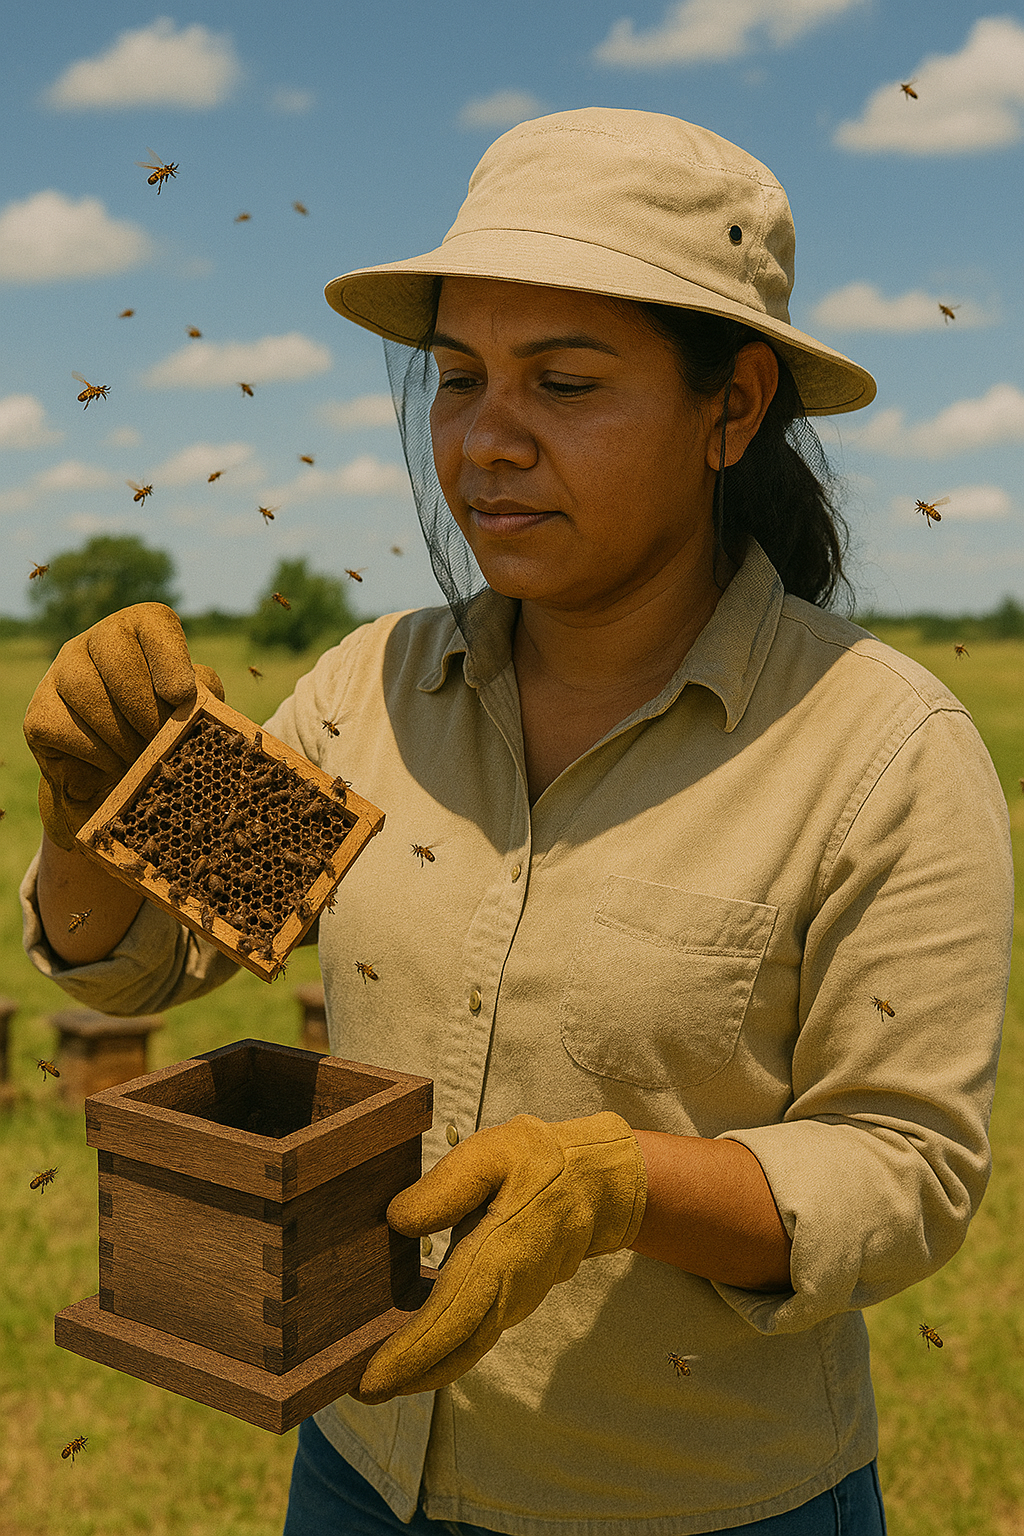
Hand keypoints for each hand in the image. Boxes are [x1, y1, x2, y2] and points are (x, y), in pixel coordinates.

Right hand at [24, 603, 223, 848]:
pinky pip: (63, 726)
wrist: (121, 773)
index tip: (181, 695)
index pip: (153, 623)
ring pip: (85, 690)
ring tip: (143, 758)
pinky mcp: (39, 712)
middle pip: (116, 657)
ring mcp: (60, 671)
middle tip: (162, 740)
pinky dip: (96, 753)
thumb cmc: (167, 726)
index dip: (169, 658)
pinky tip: (115, 764)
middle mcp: (96, 639)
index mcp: (141, 628)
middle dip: (145, 707)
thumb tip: (199, 701)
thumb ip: (202, 696)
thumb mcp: (194, 707)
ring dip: (122, 733)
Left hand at [352, 1111, 646, 1402]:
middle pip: (456, 1348)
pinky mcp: (512, 1303)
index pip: (451, 1316)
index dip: (411, 1353)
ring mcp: (514, 1303)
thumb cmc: (539, 1162)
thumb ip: (446, 1186)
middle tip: (359, 1390)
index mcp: (501, 1253)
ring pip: (465, 1350)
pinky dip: (442, 1356)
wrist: (597, 1185)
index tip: (371, 1378)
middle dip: (407, 1375)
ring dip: (422, 1371)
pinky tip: (412, 1358)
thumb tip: (399, 1222)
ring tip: (375, 1381)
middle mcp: (510, 1291)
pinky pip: (473, 1338)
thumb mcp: (492, 1154)